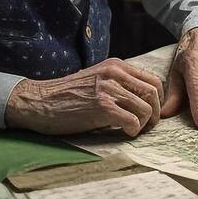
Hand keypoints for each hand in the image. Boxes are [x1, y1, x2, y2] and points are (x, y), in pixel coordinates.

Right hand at [4, 58, 163, 136]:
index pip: (153, 80)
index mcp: (116, 66)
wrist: (39, 101)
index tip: (151, 113)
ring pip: (146, 108)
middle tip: (147, 125)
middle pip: (154, 93)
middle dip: (156, 113)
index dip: (158, 100)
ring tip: (134, 130)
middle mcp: (115, 73)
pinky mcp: (102, 107)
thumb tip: (142, 101)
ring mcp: (108, 89)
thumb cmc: (66, 96)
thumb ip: (118, 84)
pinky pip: (133, 121)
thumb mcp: (96, 80)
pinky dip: (133, 130)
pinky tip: (124, 133)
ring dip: (145, 124)